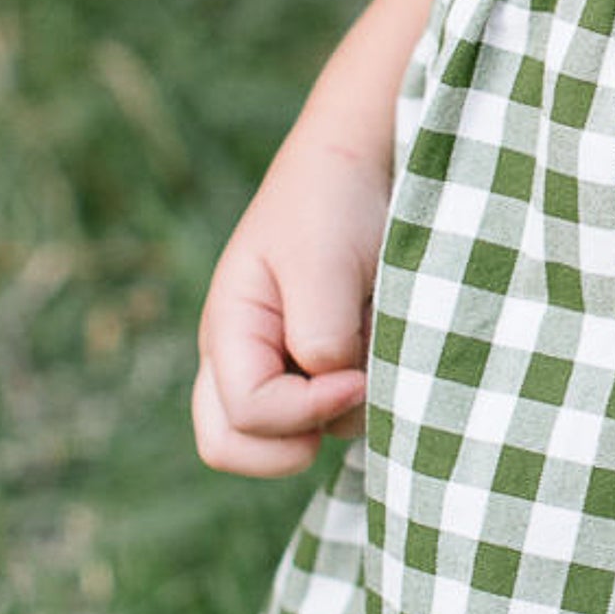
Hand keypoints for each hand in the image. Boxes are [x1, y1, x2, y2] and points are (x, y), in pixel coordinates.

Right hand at [190, 125, 390, 476]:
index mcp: (230, 333)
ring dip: (350, 406)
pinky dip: (366, 393)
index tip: (357, 377)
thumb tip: (333, 385)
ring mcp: (282, 367)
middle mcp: (244, 360)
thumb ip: (320, 333)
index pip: (246, 418)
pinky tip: (384, 342)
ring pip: (298, 438)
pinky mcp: (324, 367)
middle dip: (297, 442)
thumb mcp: (321, 264)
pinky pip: (337, 413)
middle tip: (351, 392)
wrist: (362, 164)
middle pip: (234, 449)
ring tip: (375, 337)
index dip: (306, 412)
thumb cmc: (332, 204)